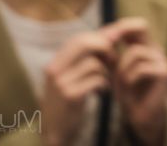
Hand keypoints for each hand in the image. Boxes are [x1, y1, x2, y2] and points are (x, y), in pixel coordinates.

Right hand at [40, 31, 115, 145]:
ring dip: (106, 71)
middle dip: (105, 48)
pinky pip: (97, 80)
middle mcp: (54, 70)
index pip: (78, 38)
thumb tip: (109, 36)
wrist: (56, 131)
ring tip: (104, 81)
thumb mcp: (70, 77)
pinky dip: (104, 84)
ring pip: (94, 63)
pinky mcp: (71, 96)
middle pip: (85, 43)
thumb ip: (84, 58)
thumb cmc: (68, 101)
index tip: (113, 45)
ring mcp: (61, 83)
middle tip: (113, 60)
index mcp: (54, 63)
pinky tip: (101, 92)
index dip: (99, 38)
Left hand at [105, 18, 166, 145]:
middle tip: (107, 44)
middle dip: (121, 33)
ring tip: (119, 80)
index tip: (101, 37)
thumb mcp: (115, 70)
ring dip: (122, 67)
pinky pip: (141, 67)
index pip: (136, 24)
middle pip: (142, 26)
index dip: (119, 26)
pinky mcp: (165, 72)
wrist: (142, 114)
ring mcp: (162, 59)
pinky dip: (130, 77)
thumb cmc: (129, 92)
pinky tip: (128, 86)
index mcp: (145, 46)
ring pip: (135, 51)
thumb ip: (110, 54)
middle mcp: (156, 49)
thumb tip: (98, 36)